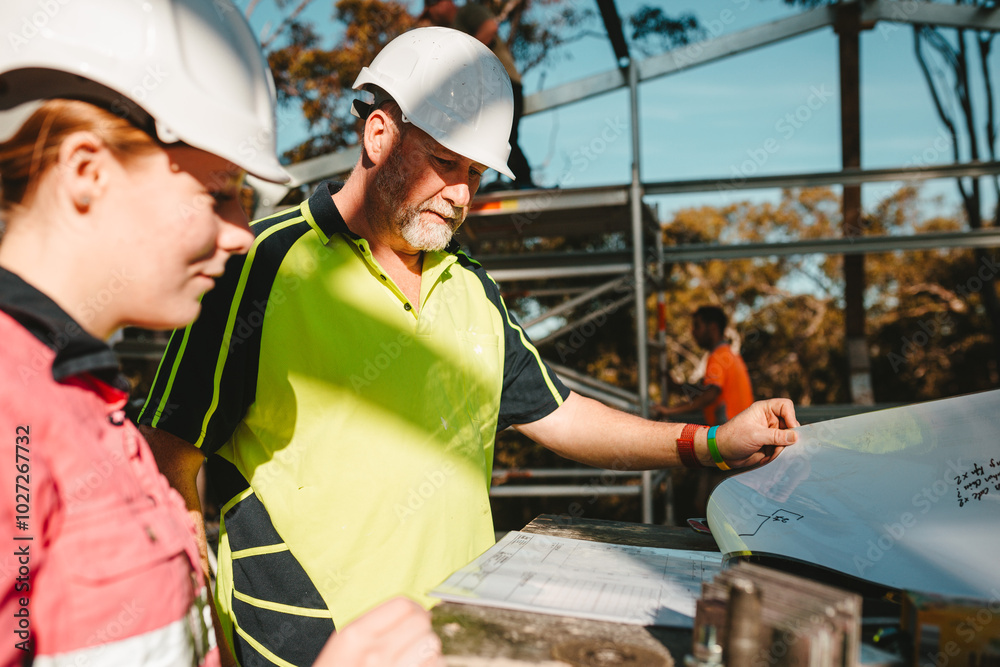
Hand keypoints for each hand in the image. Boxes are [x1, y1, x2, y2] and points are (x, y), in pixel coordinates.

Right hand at [315, 597, 442, 666]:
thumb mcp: (343, 647)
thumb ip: (370, 627)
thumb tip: (409, 610)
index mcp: (355, 636)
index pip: (403, 605)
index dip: (412, 609)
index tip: (412, 617)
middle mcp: (375, 653)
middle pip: (421, 621)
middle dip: (420, 629)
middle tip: (413, 639)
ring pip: (431, 644)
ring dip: (427, 650)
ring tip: (413, 658)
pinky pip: (436, 665)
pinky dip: (430, 665)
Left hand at [716, 399, 798, 468]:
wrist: (722, 452)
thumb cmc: (733, 437)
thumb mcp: (755, 435)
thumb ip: (776, 436)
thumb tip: (795, 437)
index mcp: (764, 409)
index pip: (785, 406)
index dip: (791, 417)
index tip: (791, 430)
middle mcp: (769, 419)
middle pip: (790, 424)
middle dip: (787, 437)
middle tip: (782, 446)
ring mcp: (770, 432)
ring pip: (788, 439)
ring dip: (782, 448)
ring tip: (770, 454)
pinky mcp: (770, 444)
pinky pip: (782, 449)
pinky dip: (777, 455)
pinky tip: (766, 458)